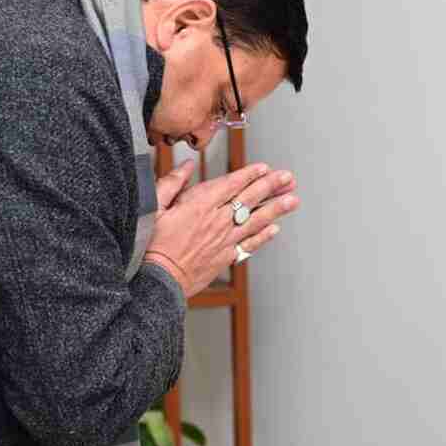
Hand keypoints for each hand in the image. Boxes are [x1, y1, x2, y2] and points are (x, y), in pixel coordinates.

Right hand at [144, 162, 298, 297]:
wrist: (158, 280)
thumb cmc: (151, 245)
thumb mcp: (154, 206)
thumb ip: (172, 182)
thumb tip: (187, 166)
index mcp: (199, 204)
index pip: (232, 183)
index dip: (251, 174)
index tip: (265, 167)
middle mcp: (217, 220)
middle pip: (250, 198)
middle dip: (271, 185)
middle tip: (288, 178)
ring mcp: (224, 240)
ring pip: (256, 220)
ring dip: (276, 209)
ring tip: (293, 200)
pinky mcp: (225, 257)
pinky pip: (250, 244)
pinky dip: (264, 236)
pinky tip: (275, 229)